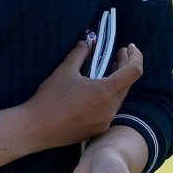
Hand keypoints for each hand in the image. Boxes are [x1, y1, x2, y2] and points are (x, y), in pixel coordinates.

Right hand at [23, 41, 142, 149]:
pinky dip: (107, 97)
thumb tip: (87, 42)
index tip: (129, 47)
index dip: (135, 56)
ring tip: (106, 71)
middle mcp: (111, 108)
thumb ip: (79, 54)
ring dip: (116, 83)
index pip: (134, 71)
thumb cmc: (50, 98)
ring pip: (118, 98)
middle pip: (127, 84)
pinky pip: (109, 110)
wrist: (37, 128)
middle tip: (117, 54)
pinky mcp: (98, 130)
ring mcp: (105, 122)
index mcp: (106, 92)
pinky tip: (93, 92)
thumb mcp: (65, 71)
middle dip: (124, 67)